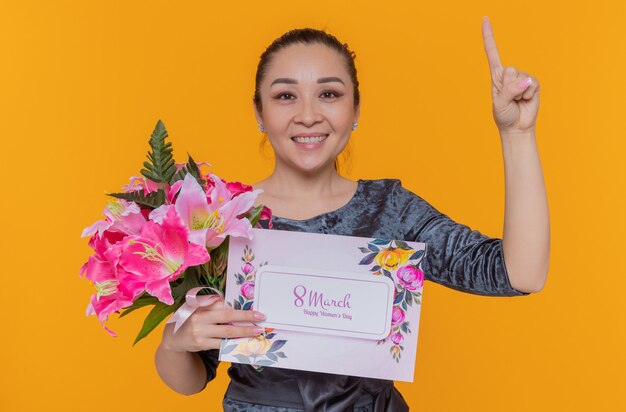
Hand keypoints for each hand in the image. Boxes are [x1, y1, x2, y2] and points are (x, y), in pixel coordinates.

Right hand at [160, 300, 264, 352]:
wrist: (173, 337)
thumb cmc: (190, 318)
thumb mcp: (196, 307)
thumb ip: (211, 304)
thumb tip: (232, 303)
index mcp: (200, 305)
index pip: (222, 305)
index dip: (237, 307)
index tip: (253, 308)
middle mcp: (199, 318)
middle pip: (226, 317)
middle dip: (245, 317)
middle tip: (261, 318)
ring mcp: (200, 333)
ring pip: (226, 333)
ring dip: (243, 332)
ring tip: (257, 332)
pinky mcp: (201, 345)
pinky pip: (221, 344)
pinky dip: (234, 343)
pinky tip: (244, 342)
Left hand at [482, 16, 539, 134]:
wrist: (517, 127)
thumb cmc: (504, 115)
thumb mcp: (499, 104)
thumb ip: (509, 91)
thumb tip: (525, 81)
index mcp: (496, 76)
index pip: (492, 52)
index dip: (489, 36)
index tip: (485, 18)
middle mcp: (509, 75)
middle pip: (510, 70)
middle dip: (509, 87)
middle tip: (509, 99)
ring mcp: (522, 78)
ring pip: (521, 78)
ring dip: (519, 93)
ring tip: (517, 101)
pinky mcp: (533, 84)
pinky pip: (532, 84)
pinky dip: (529, 94)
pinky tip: (525, 100)